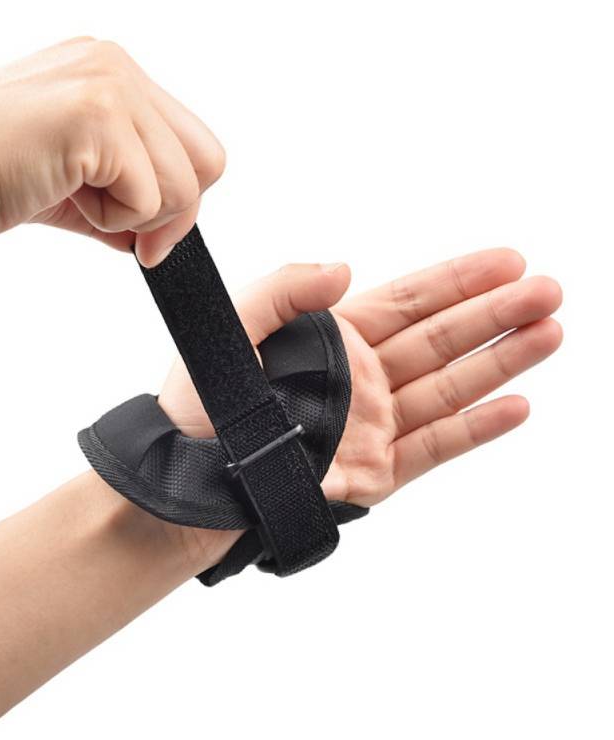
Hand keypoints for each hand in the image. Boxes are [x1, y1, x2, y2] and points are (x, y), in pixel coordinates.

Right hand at [0, 37, 225, 265]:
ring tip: (80, 205)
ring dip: (138, 218)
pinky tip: (66, 197)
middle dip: (178, 215)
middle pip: (209, 159)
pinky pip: (150, 196)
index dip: (179, 199)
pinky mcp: (98, 114)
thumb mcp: (70, 183)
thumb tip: (158, 236)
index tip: (145, 238)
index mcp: (109, 72)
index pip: (191, 142)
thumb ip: (121, 196)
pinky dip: (114, 219)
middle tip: (139, 246)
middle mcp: (116, 65)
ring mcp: (110, 84)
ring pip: (186, 183)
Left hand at [158, 251, 561, 563]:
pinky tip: (515, 405)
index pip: (409, 301)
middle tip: (548, 290)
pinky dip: (476, 428)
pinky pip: (434, 446)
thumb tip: (346, 269)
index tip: (507, 259)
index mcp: (332, 338)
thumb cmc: (200, 403)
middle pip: (442, 339)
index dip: (459, 279)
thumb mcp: (232, 329)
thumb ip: (284, 289)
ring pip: (450, 387)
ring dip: (500, 361)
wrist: (190, 480)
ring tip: (549, 333)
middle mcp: (361, 378)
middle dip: (496, 313)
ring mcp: (372, 426)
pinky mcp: (373, 474)